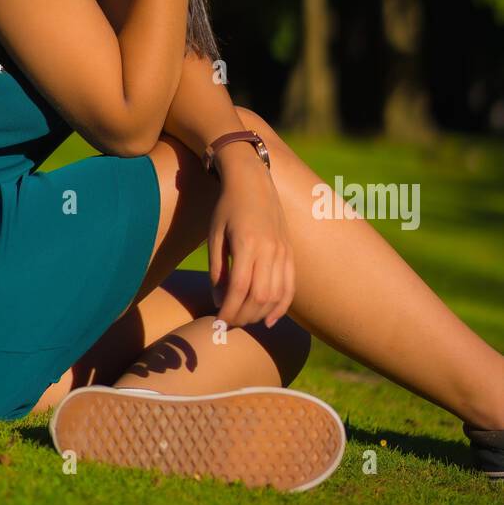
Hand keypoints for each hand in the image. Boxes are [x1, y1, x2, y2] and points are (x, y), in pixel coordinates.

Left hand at [208, 158, 294, 329]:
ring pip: (276, 295)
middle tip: (228, 323)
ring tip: (244, 320)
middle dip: (243, 316)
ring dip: (260, 314)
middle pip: (260, 296)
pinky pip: (290, 285)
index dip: (229, 310)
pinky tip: (269, 319)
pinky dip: (281, 306)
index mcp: (246, 243)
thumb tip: (220, 301)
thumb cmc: (227, 207)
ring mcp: (283, 250)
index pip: (239, 288)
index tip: (218, 321)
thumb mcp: (215, 236)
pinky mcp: (289, 251)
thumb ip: (217, 269)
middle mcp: (269, 248)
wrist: (253, 181)